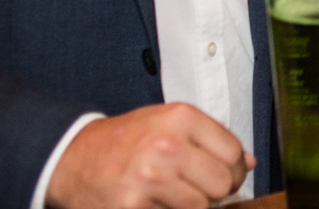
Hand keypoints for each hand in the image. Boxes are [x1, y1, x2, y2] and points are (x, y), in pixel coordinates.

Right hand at [46, 103, 253, 208]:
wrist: (71, 158)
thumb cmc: (124, 141)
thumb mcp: (167, 123)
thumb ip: (209, 139)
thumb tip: (248, 163)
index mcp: (180, 118)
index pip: (233, 153)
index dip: (233, 170)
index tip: (223, 176)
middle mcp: (167, 144)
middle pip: (222, 183)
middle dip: (214, 192)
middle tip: (194, 189)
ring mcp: (149, 178)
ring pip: (201, 206)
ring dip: (189, 206)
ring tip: (169, 196)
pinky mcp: (133, 207)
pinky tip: (151, 204)